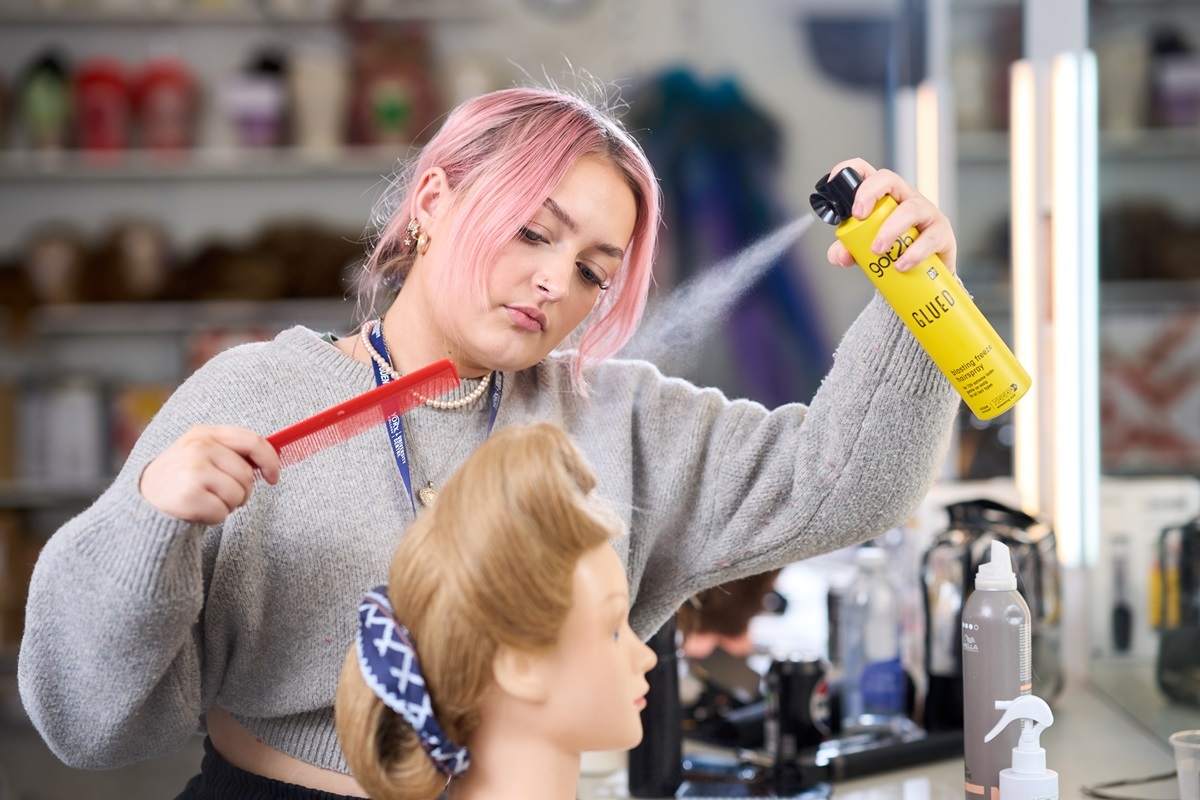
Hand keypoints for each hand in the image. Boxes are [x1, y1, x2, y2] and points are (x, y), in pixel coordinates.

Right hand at [139, 426, 280, 524]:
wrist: (141, 502)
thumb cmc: (180, 479)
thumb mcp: (201, 454)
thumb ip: (231, 452)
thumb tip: (270, 460)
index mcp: (205, 433)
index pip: (253, 441)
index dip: (270, 460)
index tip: (273, 477)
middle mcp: (199, 447)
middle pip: (247, 475)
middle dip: (242, 492)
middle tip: (221, 495)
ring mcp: (193, 469)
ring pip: (238, 495)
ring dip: (227, 506)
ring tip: (205, 500)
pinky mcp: (188, 494)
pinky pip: (222, 512)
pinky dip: (214, 517)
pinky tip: (196, 510)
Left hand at [824, 158, 957, 274]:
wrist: (925, 272)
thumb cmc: (894, 250)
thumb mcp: (865, 250)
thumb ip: (847, 250)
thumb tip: (840, 255)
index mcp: (883, 197)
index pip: (866, 172)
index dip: (850, 170)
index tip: (835, 185)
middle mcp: (904, 198)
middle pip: (889, 179)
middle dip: (870, 192)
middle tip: (858, 216)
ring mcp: (926, 212)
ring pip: (910, 209)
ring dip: (891, 228)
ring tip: (877, 250)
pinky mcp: (941, 232)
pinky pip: (929, 238)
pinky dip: (913, 253)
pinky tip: (900, 265)